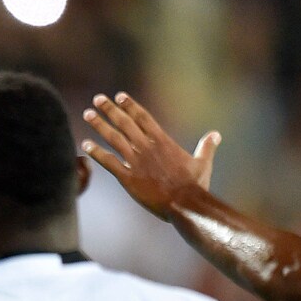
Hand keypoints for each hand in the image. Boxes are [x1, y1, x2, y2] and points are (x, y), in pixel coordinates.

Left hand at [81, 92, 219, 218]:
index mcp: (163, 141)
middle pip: (125, 123)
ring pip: (114, 139)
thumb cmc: (195, 185)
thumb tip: (216, 134)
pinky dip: (96, 152)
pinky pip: (108, 162)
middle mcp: (147, 148)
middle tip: (97, 98)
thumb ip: (206, 146)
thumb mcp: (203, 162)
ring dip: (99, 125)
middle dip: (110, 109)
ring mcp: (136, 162)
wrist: (186, 205)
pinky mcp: (128, 178)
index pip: (143, 118)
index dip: (130, 105)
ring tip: (87, 114)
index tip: (119, 96)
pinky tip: (85, 144)